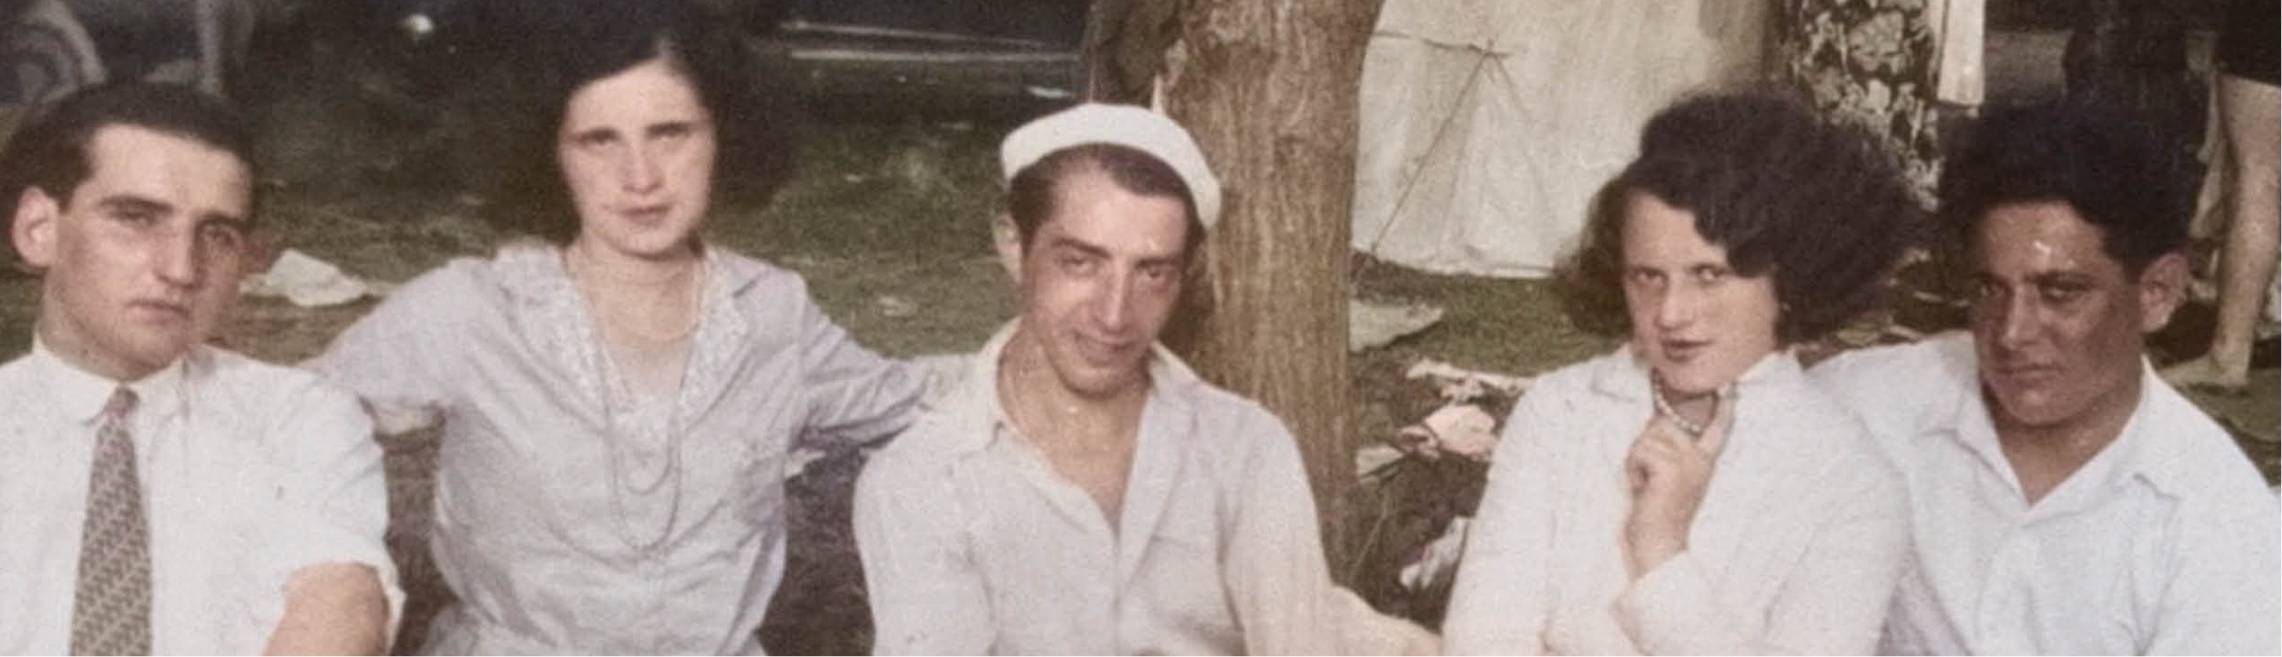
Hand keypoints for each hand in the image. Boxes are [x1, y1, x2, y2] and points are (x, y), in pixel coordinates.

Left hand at [1624, 391, 1734, 577]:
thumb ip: (1671, 453)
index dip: (1724, 405)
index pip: (1718, 427)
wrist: (1660, 547)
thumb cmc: (1658, 514)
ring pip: (1646, 438)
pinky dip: (1633, 471)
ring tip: (1647, 486)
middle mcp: (1700, 460)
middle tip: (1650, 479)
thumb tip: (1658, 422)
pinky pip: (1640, 452)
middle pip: (1662, 424)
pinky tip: (1643, 490)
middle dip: (1645, 447)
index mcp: (1704, 462)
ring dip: (1636, 462)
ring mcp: (1687, 463)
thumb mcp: (1670, 479)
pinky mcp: (1670, 469)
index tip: (1730, 385)